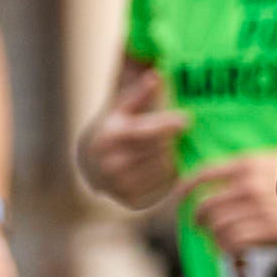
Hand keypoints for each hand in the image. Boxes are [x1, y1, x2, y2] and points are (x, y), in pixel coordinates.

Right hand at [76, 68, 190, 208]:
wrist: (91, 166)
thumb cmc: (113, 129)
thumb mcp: (121, 109)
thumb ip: (139, 94)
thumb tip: (156, 76)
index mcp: (110, 137)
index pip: (145, 131)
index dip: (168, 125)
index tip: (186, 118)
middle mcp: (112, 163)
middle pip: (158, 149)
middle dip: (172, 140)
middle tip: (182, 133)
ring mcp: (120, 184)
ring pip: (163, 168)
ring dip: (173, 156)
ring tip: (173, 147)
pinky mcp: (130, 201)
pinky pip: (162, 186)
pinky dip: (170, 175)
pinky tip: (168, 164)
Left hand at [178, 149, 276, 250]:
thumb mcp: (274, 158)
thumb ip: (246, 166)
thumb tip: (216, 174)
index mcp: (245, 164)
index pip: (203, 176)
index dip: (184, 189)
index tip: (178, 198)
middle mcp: (248, 186)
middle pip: (206, 207)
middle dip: (197, 218)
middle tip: (196, 223)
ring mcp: (258, 209)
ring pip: (217, 227)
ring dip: (213, 234)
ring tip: (214, 236)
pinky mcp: (268, 230)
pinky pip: (233, 243)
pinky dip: (226, 247)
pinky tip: (229, 246)